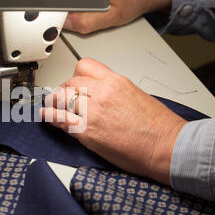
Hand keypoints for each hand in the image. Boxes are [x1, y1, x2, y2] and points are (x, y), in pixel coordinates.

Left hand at [40, 58, 186, 184]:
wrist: (167, 147)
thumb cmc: (158, 127)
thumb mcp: (137, 95)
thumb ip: (114, 90)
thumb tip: (100, 94)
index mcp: (116, 82)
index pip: (84, 66)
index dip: (76, 74)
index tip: (74, 82)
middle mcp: (102, 93)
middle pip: (70, 82)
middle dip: (65, 90)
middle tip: (64, 97)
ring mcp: (93, 112)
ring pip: (62, 97)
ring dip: (56, 102)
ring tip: (54, 106)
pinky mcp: (86, 131)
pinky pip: (59, 119)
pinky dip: (50, 116)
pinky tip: (47, 115)